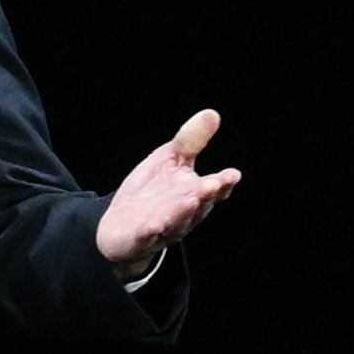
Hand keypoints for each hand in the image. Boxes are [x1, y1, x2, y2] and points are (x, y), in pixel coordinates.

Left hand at [95, 108, 242, 264]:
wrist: (121, 227)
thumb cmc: (153, 192)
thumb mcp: (170, 159)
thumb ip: (190, 140)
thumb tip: (212, 114)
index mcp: (194, 193)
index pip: (212, 189)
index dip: (223, 183)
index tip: (232, 175)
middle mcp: (183, 214)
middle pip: (197, 205)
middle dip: (205, 195)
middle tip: (214, 184)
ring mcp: (162, 229)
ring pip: (175, 222)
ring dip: (183, 212)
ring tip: (191, 200)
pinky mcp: (139, 239)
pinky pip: (146, 237)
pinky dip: (150, 233)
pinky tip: (153, 226)